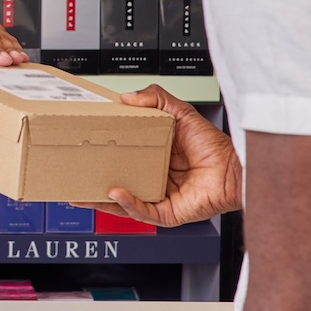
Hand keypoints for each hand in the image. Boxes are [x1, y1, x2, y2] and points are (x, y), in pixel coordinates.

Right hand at [81, 85, 242, 226]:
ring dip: (102, 201)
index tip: (87, 147)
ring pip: (125, 203)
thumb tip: (128, 97)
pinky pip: (143, 212)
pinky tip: (116, 194)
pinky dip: (128, 204)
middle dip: (95, 183)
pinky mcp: (168, 213)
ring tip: (82, 194)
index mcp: (156, 156)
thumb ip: (157, 99)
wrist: (234, 168)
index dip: (105, 154)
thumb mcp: (181, 113)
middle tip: (76, 175)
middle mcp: (156, 178)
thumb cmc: (214, 145)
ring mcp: (160, 197)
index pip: (124, 156)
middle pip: (119, 182)